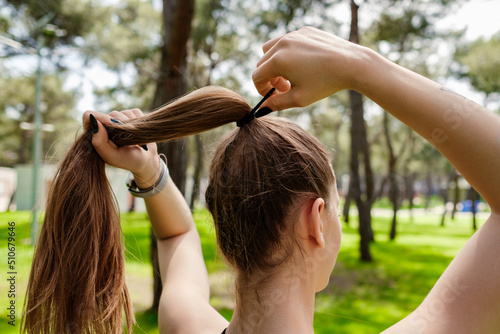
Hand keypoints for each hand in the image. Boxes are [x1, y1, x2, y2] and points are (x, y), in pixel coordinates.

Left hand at [82, 109, 158, 187]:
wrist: (148, 162)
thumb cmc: (129, 161)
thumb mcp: (113, 157)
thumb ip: (99, 143)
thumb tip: (94, 121)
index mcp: (97, 135)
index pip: (88, 116)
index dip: (100, 117)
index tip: (111, 123)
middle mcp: (107, 126)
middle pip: (110, 114)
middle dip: (122, 125)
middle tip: (129, 140)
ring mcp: (119, 121)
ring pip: (124, 112)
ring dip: (133, 125)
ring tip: (136, 139)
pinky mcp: (132, 117)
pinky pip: (135, 112)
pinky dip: (140, 121)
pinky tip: (141, 133)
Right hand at [252, 27, 368, 109]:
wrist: (352, 64)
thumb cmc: (325, 84)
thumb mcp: (299, 99)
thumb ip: (277, 104)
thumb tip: (261, 110)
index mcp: (278, 60)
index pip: (257, 76)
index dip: (262, 89)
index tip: (273, 96)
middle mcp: (282, 44)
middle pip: (262, 63)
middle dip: (270, 77)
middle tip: (286, 87)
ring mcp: (294, 34)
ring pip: (271, 49)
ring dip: (275, 63)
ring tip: (291, 74)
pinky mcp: (305, 31)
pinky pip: (288, 41)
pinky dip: (289, 53)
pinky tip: (306, 63)